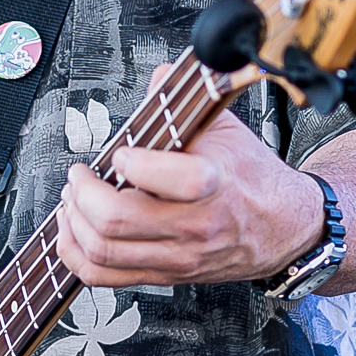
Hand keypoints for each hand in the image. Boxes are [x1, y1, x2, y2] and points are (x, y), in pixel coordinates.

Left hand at [55, 65, 323, 288]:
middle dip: (83, 193)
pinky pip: (104, 277)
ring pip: (104, 251)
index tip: (121, 152)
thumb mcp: (226, 129)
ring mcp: (178, 256)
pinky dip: (75, 254)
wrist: (283, 226)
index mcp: (213, 184)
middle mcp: (194, 226)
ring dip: (73, 222)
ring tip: (73, 199)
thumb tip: (158, 78)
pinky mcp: (165, 275)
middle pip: (117, 221)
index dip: (131, 162)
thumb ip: (185, 102)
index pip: (168, 178)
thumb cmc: (252, 178)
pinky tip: (72, 229)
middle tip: (79, 175)